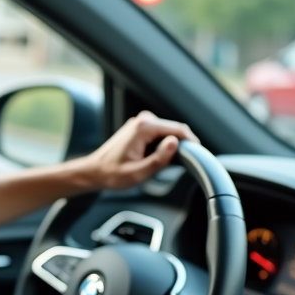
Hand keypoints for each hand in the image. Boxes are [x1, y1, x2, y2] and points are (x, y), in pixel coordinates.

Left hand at [78, 110, 196, 191]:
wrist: (95, 171)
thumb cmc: (112, 174)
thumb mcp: (138, 173)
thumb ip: (159, 159)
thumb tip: (175, 143)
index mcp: (144, 128)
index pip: (178, 129)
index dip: (192, 142)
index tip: (199, 155)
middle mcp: (143, 120)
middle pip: (175, 130)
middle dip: (181, 146)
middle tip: (179, 165)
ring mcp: (141, 123)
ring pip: (169, 132)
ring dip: (171, 147)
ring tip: (163, 164)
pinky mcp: (141, 128)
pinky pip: (161, 134)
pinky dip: (164, 146)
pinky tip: (156, 159)